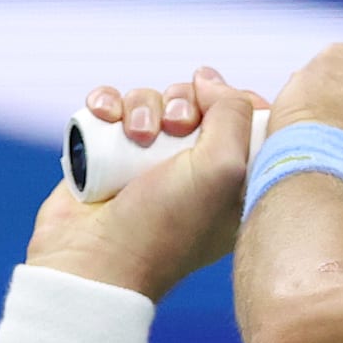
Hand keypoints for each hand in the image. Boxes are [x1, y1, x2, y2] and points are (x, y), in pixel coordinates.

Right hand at [24, 69, 268, 301]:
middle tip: (175, 128)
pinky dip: (107, 103)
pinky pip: (112, 107)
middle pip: (197, 102)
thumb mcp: (223, 171)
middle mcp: (193, 170)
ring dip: (141, 105)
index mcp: (234, 181)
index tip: (221, 106)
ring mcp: (147, 162)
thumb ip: (233, 114)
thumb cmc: (164, 226)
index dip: (237, 101)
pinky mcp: (107, 154)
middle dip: (183, 102)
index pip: (248, 120)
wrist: (94, 261)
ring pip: (151, 100)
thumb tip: (210, 81)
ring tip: (136, 135)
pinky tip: (104, 116)